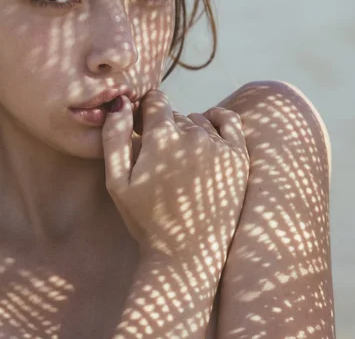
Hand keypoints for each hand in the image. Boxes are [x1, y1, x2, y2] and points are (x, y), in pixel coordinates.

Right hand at [102, 90, 249, 260]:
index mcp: (162, 137)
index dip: (144, 111)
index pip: (155, 100)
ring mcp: (220, 145)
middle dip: (164, 127)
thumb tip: (120, 102)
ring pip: (198, 120)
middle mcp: (194, 135)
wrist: (188, 255)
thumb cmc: (147, 221)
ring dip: (188, 130)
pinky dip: (217, 120)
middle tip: (158, 158)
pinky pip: (229, 121)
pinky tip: (208, 128)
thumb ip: (115, 137)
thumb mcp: (117, 182)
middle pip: (175, 114)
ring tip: (180, 161)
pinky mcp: (239, 158)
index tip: (141, 128)